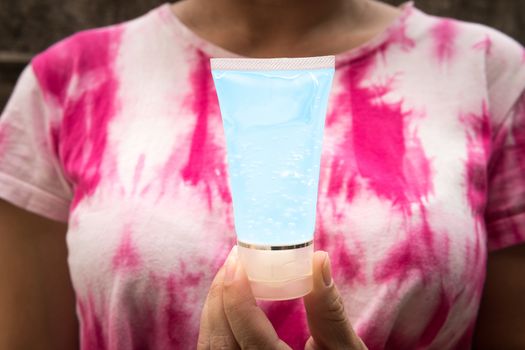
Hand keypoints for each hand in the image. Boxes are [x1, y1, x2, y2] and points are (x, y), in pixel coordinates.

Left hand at [197, 247, 366, 348]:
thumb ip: (329, 309)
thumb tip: (318, 259)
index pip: (250, 338)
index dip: (237, 296)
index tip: (238, 259)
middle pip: (220, 341)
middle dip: (220, 295)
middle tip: (234, 259)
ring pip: (210, 347)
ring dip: (215, 308)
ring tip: (231, 275)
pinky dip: (216, 324)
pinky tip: (229, 302)